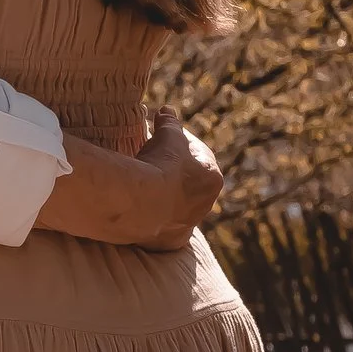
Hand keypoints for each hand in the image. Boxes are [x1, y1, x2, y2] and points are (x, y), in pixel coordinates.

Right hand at [39, 106, 222, 247]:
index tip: (162, 138)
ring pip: (178, 208)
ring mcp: (188, 224)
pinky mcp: (170, 241)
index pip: (197, 155)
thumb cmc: (158, 164)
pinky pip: (163, 229)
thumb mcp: (166, 135)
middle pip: (189, 184)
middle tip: (152, 161)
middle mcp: (206, 204)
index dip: (178, 144)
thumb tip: (167, 110)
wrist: (140, 203)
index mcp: (212, 177)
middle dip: (173, 172)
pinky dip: (154, 220)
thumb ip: (170, 122)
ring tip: (142, 185)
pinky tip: (140, 211)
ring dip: (165, 197)